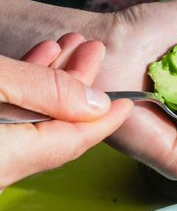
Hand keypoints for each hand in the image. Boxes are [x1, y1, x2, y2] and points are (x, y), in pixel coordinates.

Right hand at [0, 33, 132, 189]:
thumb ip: (43, 90)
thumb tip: (96, 103)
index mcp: (7, 157)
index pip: (73, 142)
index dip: (105, 119)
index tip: (129, 99)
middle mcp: (0, 164)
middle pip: (56, 129)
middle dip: (79, 86)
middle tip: (95, 49)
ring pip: (34, 120)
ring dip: (53, 81)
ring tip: (70, 46)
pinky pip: (12, 119)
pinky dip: (27, 89)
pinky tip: (37, 60)